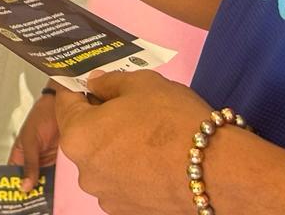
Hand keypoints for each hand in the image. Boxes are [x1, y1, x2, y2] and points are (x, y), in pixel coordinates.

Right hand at [10, 89, 59, 193]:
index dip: (12, 188)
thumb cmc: (42, 115)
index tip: (15, 200)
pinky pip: (57, 178)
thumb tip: (24, 186)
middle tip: (32, 204)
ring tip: (44, 201)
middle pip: (28, 183)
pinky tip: (57, 193)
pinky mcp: (60, 163)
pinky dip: (57, 186)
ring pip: (43, 182)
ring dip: (43, 190)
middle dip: (30, 193)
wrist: (65, 106)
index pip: (12, 176)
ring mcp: (46, 163)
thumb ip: (30, 163)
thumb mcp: (31, 140)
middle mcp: (32, 161)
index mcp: (19, 155)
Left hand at [57, 71, 213, 214]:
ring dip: (116, 147)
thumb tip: (95, 84)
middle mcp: (84, 171)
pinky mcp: (128, 211)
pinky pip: (121, 181)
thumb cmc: (174, 121)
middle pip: (84, 134)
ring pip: (103, 160)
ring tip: (149, 138)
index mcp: (77, 136)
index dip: (80, 88)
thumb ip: (109, 82)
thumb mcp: (141, 84)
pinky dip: (132, 170)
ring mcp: (106, 195)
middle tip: (132, 109)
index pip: (65, 102)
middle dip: (100, 119)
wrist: (218, 172)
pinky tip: (156, 162)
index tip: (95, 83)